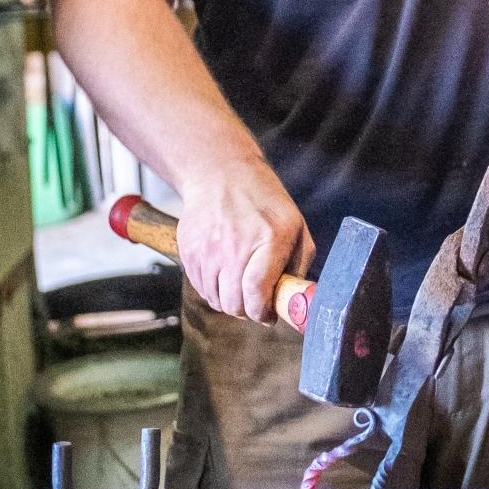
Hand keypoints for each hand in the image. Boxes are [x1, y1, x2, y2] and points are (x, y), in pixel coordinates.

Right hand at [174, 155, 314, 326]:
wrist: (220, 174)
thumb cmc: (263, 201)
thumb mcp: (295, 226)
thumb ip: (299, 265)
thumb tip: (295, 300)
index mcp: (267, 239)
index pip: (257, 293)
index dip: (262, 312)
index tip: (268, 314)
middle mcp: (234, 246)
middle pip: (234, 303)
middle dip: (247, 310)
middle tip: (255, 301)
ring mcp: (207, 250)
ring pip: (215, 300)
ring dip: (229, 300)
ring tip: (239, 283)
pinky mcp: (189, 251)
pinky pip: (201, 287)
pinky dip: (213, 289)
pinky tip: (224, 272)